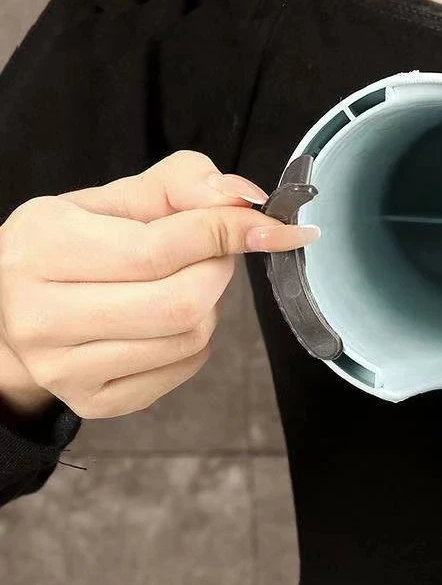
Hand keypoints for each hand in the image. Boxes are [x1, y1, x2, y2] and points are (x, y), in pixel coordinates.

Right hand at [0, 150, 318, 419]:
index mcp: (46, 247)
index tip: (272, 225)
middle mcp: (44, 315)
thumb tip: (246, 199)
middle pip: (182, 303)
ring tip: (186, 281)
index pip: (162, 248)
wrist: (14, 308)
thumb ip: (184, 182)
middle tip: (213, 251)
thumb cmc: (74, 243)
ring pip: (189, 338)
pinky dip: (199, 338)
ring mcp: (65, 369)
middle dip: (219, 269)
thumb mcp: (117, 197)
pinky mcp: (94, 402)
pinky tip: (172, 317)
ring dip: (211, 303)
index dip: (229, 232)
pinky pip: (184, 368)